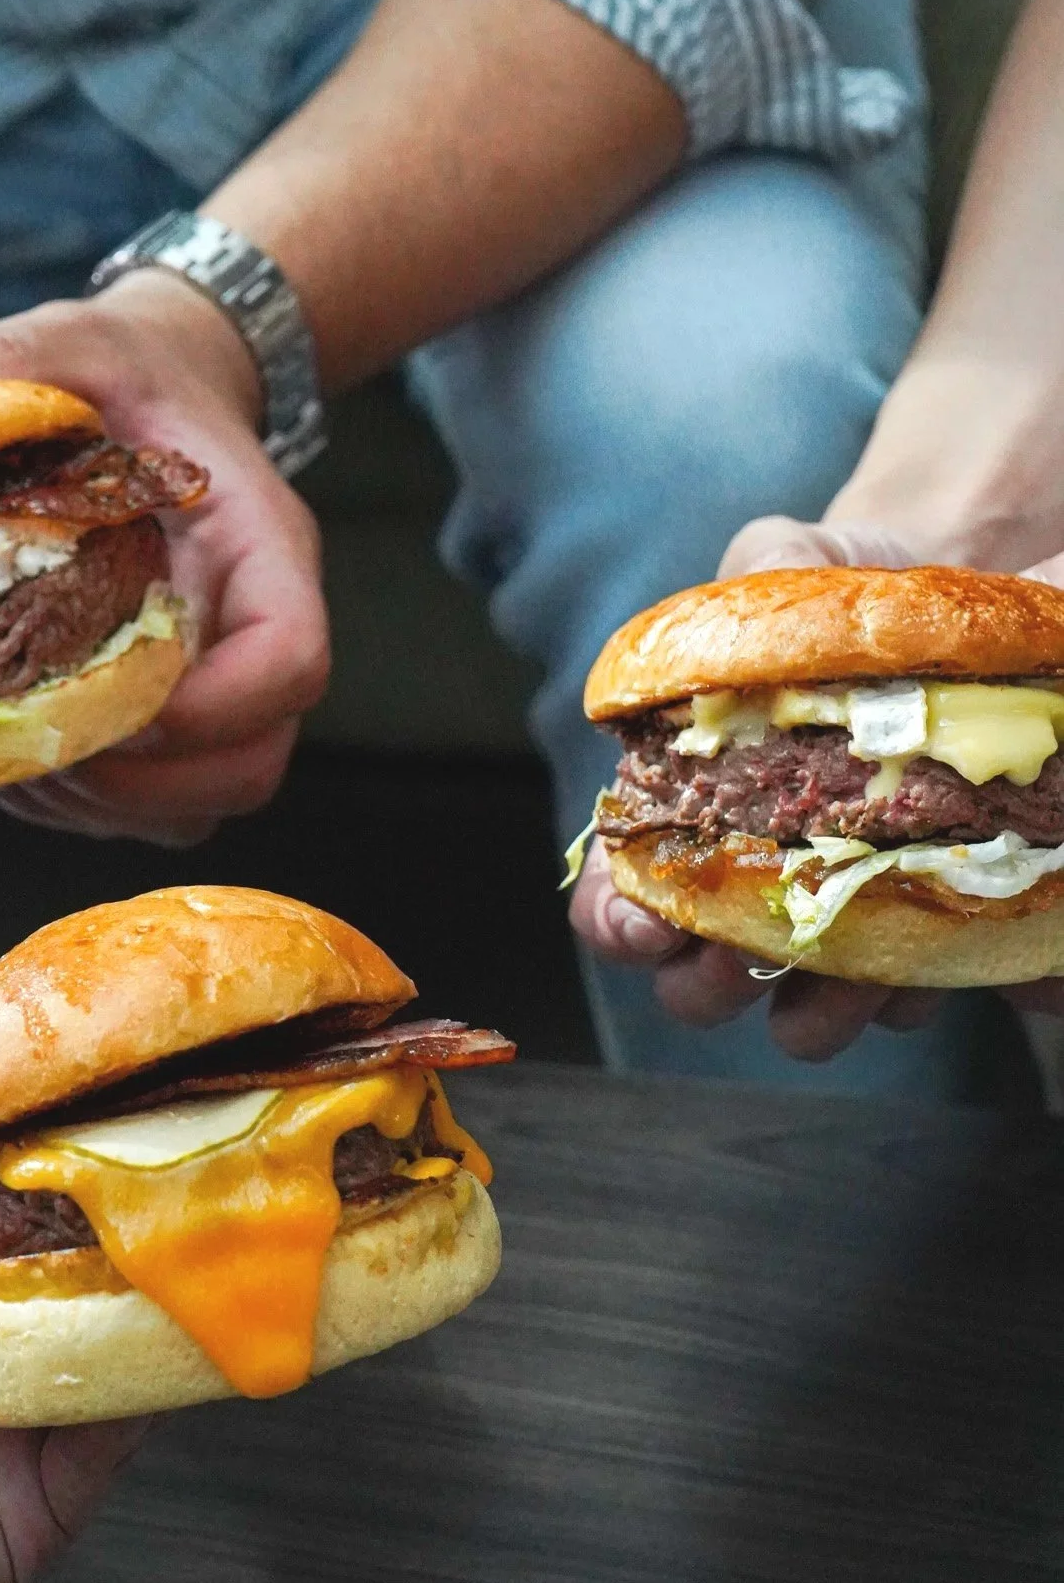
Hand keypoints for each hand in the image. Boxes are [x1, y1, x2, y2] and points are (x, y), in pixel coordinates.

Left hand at [0, 272, 329, 845]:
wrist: (147, 397)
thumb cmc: (113, 375)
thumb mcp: (58, 344)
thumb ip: (1, 376)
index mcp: (263, 542)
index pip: (291, 659)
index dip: (211, 710)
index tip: (117, 703)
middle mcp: (255, 629)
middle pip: (253, 762)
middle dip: (142, 785)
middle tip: (43, 750)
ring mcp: (222, 688)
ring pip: (201, 806)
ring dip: (104, 805)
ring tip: (15, 754)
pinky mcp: (175, 727)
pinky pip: (153, 814)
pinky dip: (85, 810)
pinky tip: (18, 755)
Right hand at [569, 516, 939, 1060]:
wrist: (962, 611)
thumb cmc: (848, 589)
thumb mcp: (788, 561)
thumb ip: (744, 587)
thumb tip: (714, 648)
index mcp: (688, 810)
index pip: (620, 899)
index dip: (620, 923)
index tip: (647, 919)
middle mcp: (750, 884)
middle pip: (696, 985)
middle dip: (710, 982)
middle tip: (746, 950)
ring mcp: (837, 919)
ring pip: (802, 1021)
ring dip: (816, 1014)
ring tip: (849, 976)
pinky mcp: (924, 930)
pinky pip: (913, 996)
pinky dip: (921, 988)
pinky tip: (942, 936)